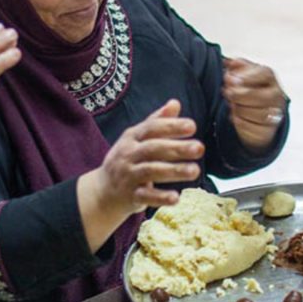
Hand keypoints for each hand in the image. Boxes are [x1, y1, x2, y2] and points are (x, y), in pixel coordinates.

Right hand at [89, 99, 203, 215]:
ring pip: (151, 171)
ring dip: (174, 171)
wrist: (103, 191)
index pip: (152, 128)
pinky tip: (177, 198)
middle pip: (153, 149)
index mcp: (131, 138)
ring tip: (195, 171)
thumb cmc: (127, 159)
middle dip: (176, 148)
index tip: (192, 126)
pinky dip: (160, 197)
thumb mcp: (137, 138)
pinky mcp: (130, 196)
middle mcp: (128, 155)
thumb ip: (157, 122)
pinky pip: (145, 196)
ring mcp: (128, 176)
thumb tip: (175, 103)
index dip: (171, 126)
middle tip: (200, 148)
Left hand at [222, 58, 286, 149]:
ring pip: (259, 115)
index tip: (230, 78)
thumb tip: (228, 62)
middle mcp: (277, 95)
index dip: (247, 77)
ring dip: (239, 109)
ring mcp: (275, 114)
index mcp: (270, 78)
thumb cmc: (247, 87)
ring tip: (231, 104)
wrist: (255, 110)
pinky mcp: (268, 131)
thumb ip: (236, 66)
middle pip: (262, 97)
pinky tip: (234, 116)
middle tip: (227, 93)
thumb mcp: (242, 74)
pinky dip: (240, 123)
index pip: (264, 74)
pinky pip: (254, 129)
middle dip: (240, 96)